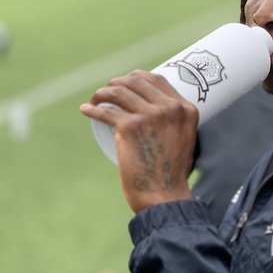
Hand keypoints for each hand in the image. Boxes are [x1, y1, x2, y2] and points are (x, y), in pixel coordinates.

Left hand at [80, 70, 198, 212]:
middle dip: (118, 82)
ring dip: (103, 93)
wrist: (164, 196)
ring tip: (96, 100)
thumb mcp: (185, 138)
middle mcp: (170, 108)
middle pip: (137, 81)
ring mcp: (150, 115)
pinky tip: (86, 109)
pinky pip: (107, 112)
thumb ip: (177, 122)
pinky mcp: (131, 127)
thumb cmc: (171, 172)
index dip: (137, 77)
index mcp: (186, 108)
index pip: (157, 79)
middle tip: (107, 92)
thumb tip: (155, 110)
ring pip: (120, 92)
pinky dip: (93, 109)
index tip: (126, 83)